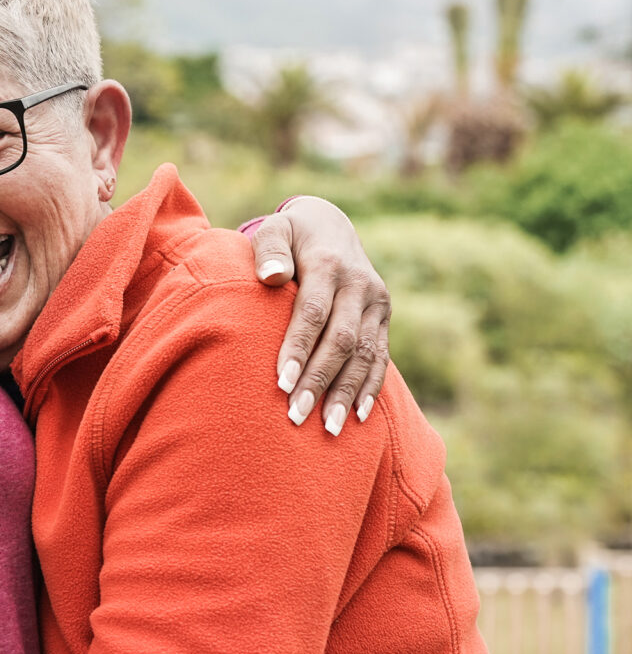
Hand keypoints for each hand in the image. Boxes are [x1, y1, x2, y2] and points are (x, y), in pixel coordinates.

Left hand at [255, 196, 391, 434]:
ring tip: (326, 428)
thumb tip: (271, 276)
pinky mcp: (384, 317)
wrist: (330, 225)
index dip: (299, 348)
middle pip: (342, 340)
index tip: (281, 384)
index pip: (313, 313)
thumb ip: (268, 249)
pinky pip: (381, 357)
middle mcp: (359, 285)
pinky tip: (357, 416)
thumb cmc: (289, 235)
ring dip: (346, 393)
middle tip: (296, 416)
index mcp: (329, 264)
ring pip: (365, 354)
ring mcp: (377, 303)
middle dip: (319, 380)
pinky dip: (370, 387)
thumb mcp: (275, 230)